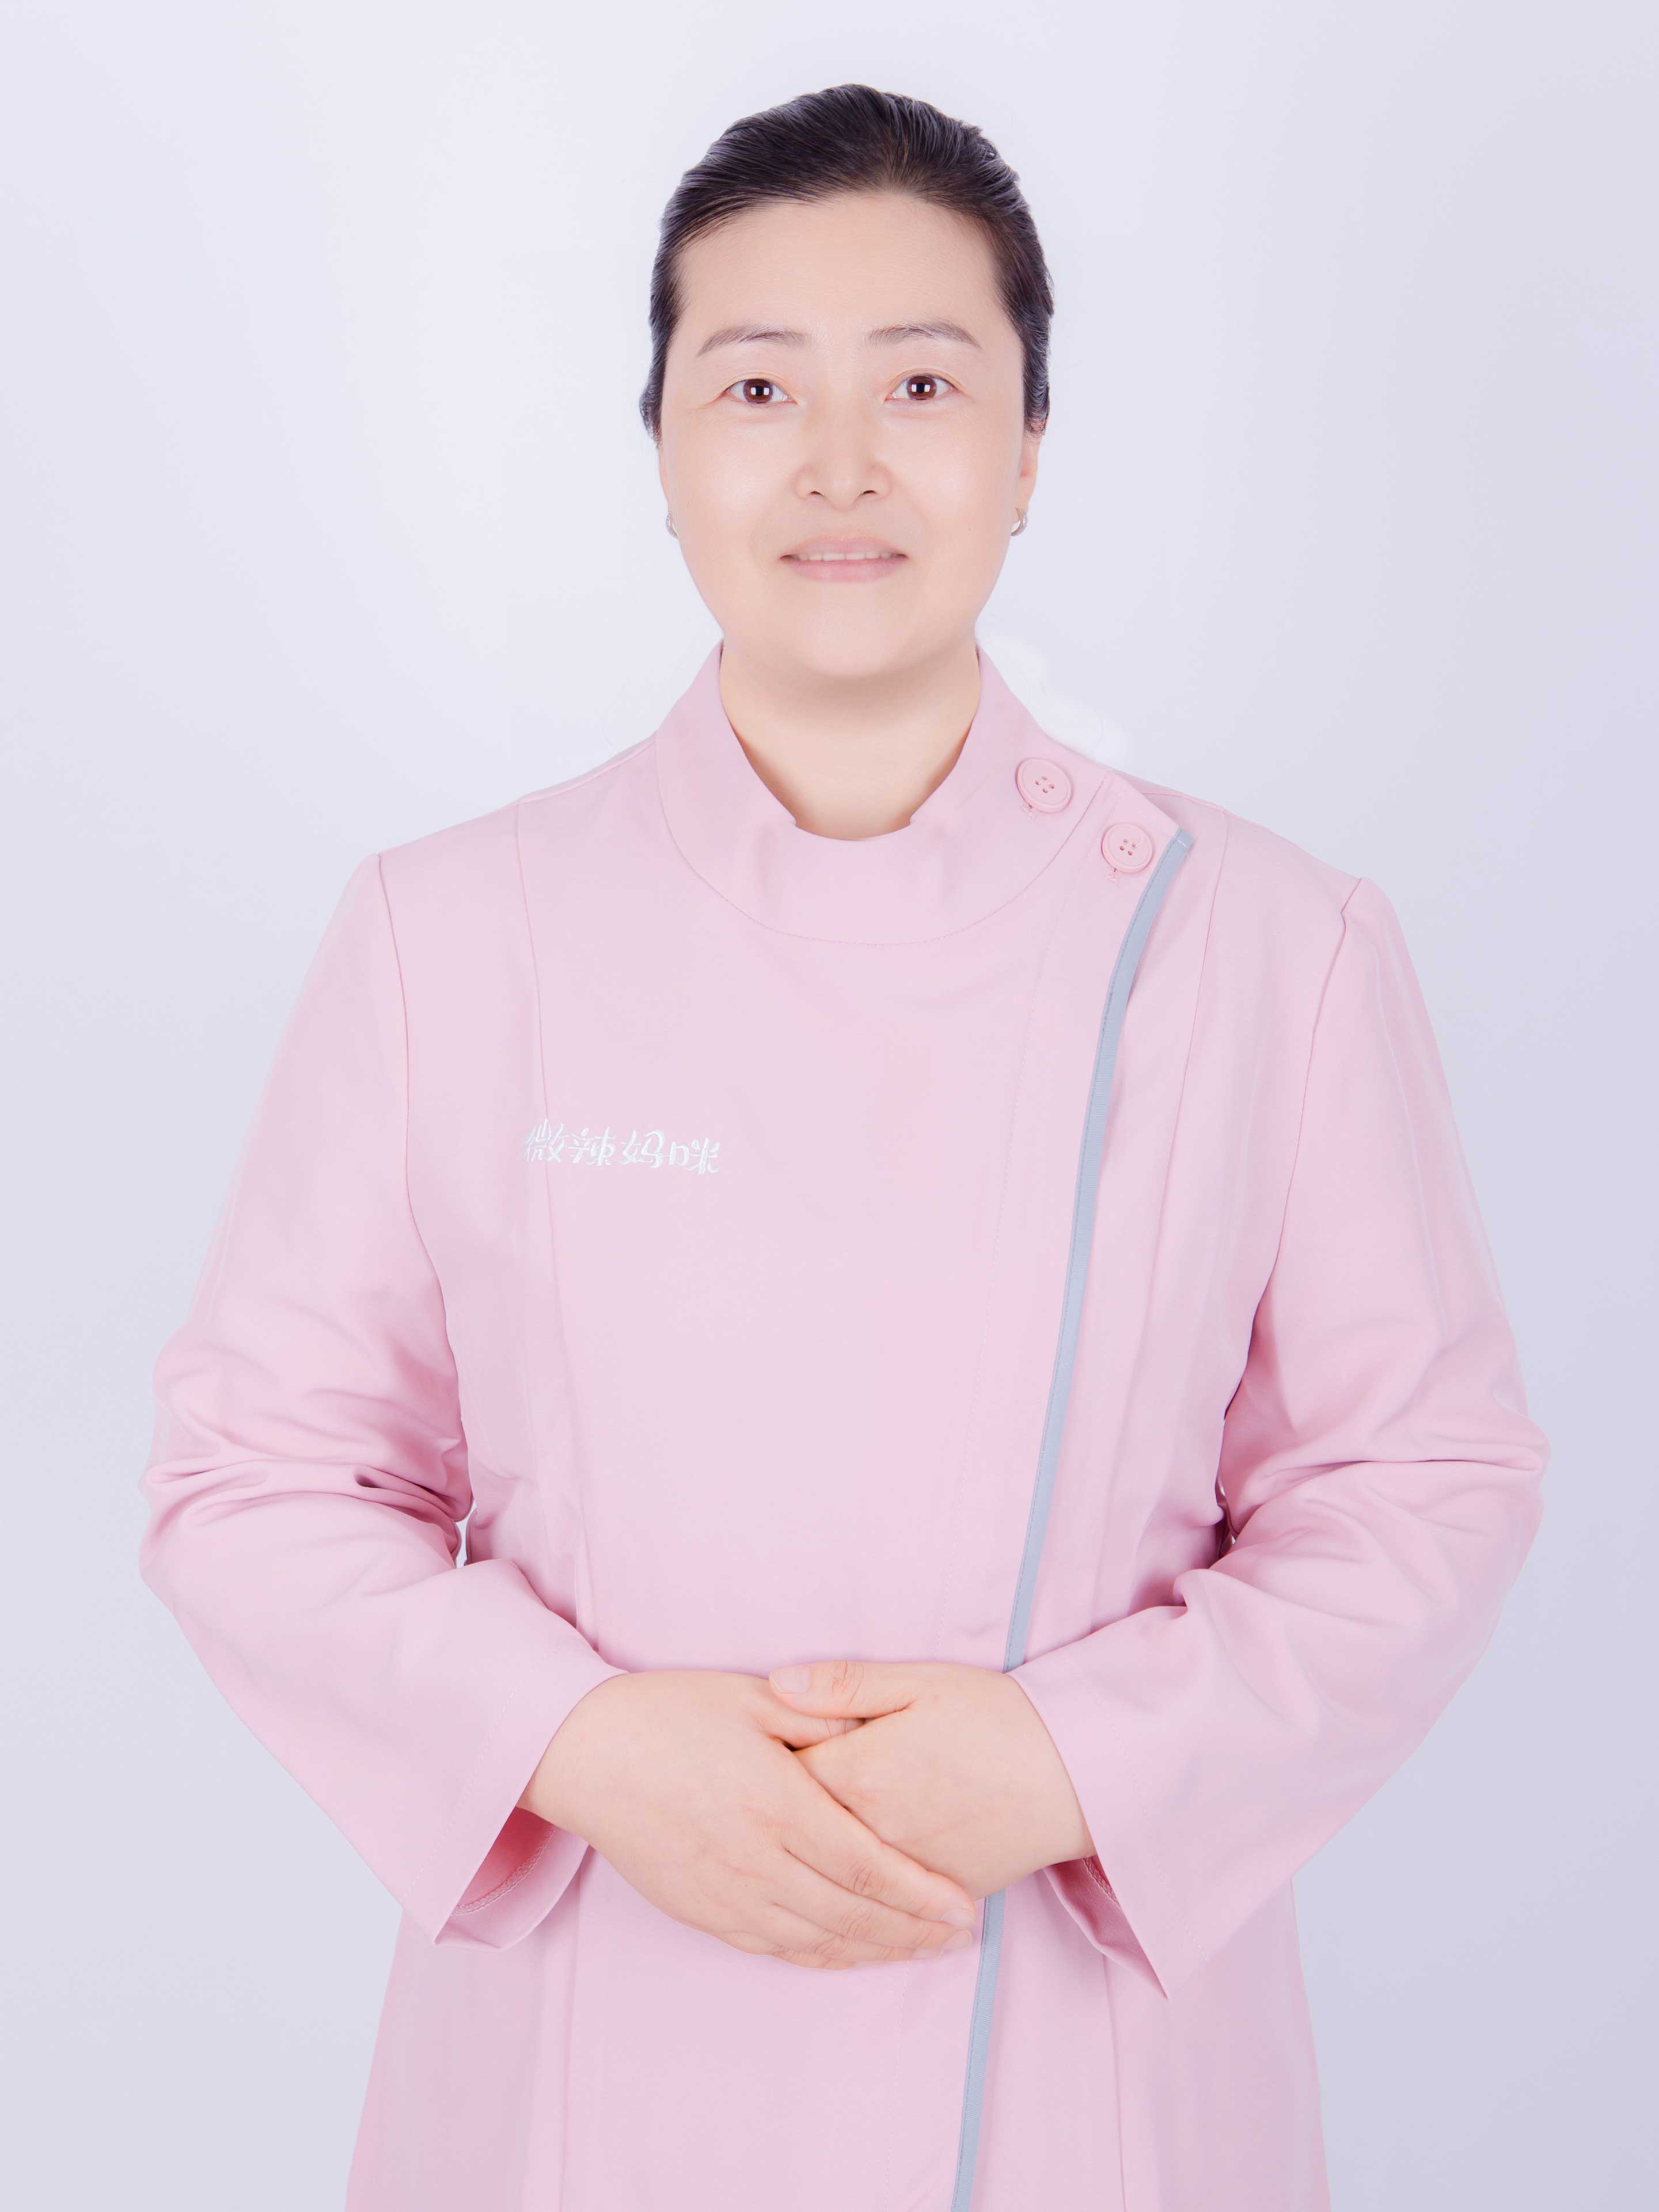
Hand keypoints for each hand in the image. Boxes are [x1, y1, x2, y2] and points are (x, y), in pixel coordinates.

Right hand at [521, 1670, 979, 1970]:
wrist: (585, 1754)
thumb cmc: (669, 1714)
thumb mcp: (752, 1698)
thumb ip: (821, 1716)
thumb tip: (878, 1729)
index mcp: (776, 1804)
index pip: (868, 1866)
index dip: (921, 1894)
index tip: (964, 1907)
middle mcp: (756, 1861)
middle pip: (853, 1914)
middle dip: (913, 1931)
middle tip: (961, 1937)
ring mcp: (727, 1894)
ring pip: (818, 1941)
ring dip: (876, 1951)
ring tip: (921, 1951)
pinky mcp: (702, 1911)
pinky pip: (775, 1948)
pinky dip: (823, 1957)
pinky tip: (850, 1954)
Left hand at [767, 1658, 1094, 1899]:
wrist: (1076, 1771)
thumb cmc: (996, 1716)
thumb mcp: (920, 1682)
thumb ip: (844, 1684)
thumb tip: (775, 1683)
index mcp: (861, 1772)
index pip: (777, 1778)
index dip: (753, 1768)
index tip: (737, 1759)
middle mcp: (873, 1833)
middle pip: (795, 1836)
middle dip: (768, 1824)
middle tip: (743, 1812)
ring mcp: (902, 1874)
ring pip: (829, 1883)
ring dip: (799, 1871)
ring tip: (771, 1862)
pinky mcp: (933, 1898)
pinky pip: (875, 1914)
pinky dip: (848, 1909)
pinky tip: (824, 1906)